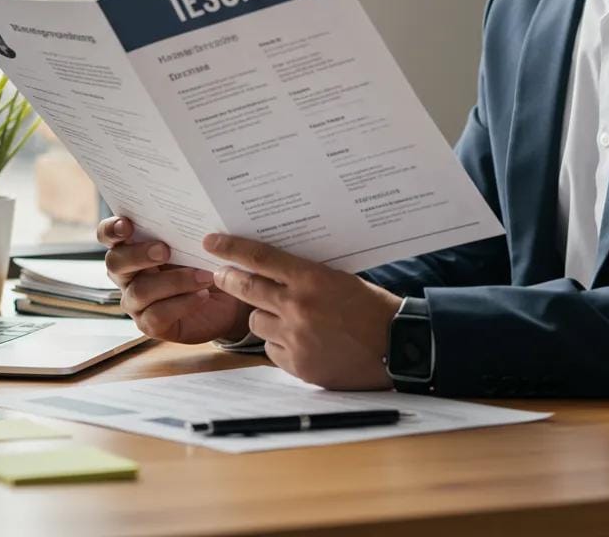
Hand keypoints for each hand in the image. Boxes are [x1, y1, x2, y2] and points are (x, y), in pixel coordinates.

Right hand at [97, 216, 251, 344]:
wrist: (227, 295)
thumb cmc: (205, 260)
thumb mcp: (195, 240)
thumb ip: (182, 227)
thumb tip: (188, 206)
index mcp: (132, 247)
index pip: (108, 235)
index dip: (111, 229)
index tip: (127, 225)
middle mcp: (127, 275)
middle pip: (116, 263)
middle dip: (139, 254)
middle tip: (165, 249)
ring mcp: (136, 302)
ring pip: (141, 291)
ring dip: (174, 281)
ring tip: (203, 275)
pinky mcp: (150, 324)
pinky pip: (158, 314)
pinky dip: (183, 303)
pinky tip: (202, 295)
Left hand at [205, 233, 402, 389]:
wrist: (396, 346)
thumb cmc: (372, 308)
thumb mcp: (340, 279)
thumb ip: (305, 277)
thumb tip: (273, 269)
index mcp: (310, 279)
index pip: (260, 258)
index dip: (231, 249)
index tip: (211, 243)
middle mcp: (297, 307)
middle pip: (246, 289)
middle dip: (227, 280)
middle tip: (219, 275)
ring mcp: (295, 338)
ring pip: (256, 321)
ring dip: (265, 316)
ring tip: (288, 317)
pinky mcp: (297, 365)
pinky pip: (271, 349)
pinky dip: (280, 343)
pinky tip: (302, 341)